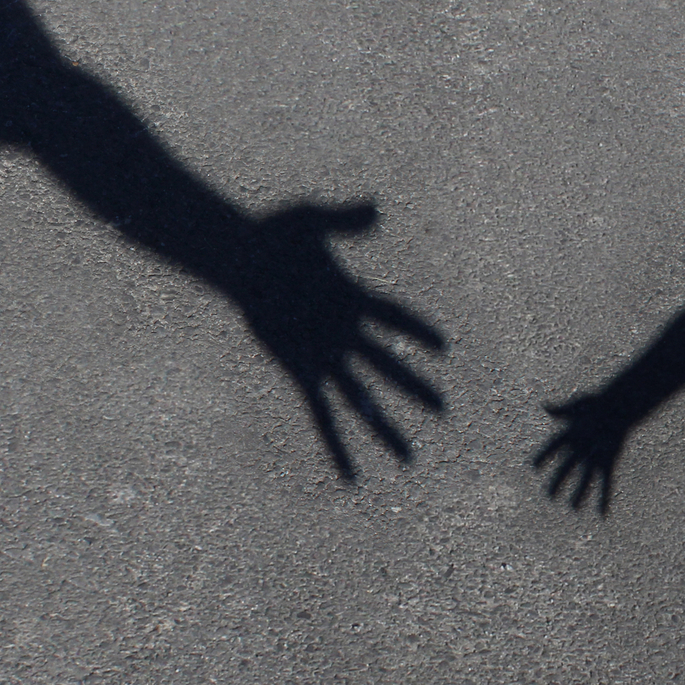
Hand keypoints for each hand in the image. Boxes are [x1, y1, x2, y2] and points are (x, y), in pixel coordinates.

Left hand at [229, 202, 444, 477]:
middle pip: (388, 365)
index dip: (416, 329)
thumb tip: (376, 210)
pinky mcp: (300, 372)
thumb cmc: (275, 235)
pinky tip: (350, 474)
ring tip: (408, 460)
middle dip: (414, 389)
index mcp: (354, 296)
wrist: (240, 258)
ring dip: (383, 427)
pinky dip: (335, 443)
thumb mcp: (307, 220)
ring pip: (360, 399)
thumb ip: (341, 219)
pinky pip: (321, 413)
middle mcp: (345, 332)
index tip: (444, 346)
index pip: (393, 316)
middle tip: (445, 410)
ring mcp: (324, 355)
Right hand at [534, 393, 633, 513]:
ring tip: (573, 508)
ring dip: (580, 493)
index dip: (544, 455)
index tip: (533, 466)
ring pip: (585, 478)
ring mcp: (594, 456)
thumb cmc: (597, 403)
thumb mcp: (579, 405)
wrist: (619, 406)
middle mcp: (580, 448)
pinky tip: (601, 511)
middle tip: (549, 495)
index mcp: (570, 434)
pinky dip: (604, 497)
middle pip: (567, 467)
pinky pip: (605, 481)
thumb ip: (563, 409)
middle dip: (559, 481)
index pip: (553, 446)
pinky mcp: (608, 461)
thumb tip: (545, 407)